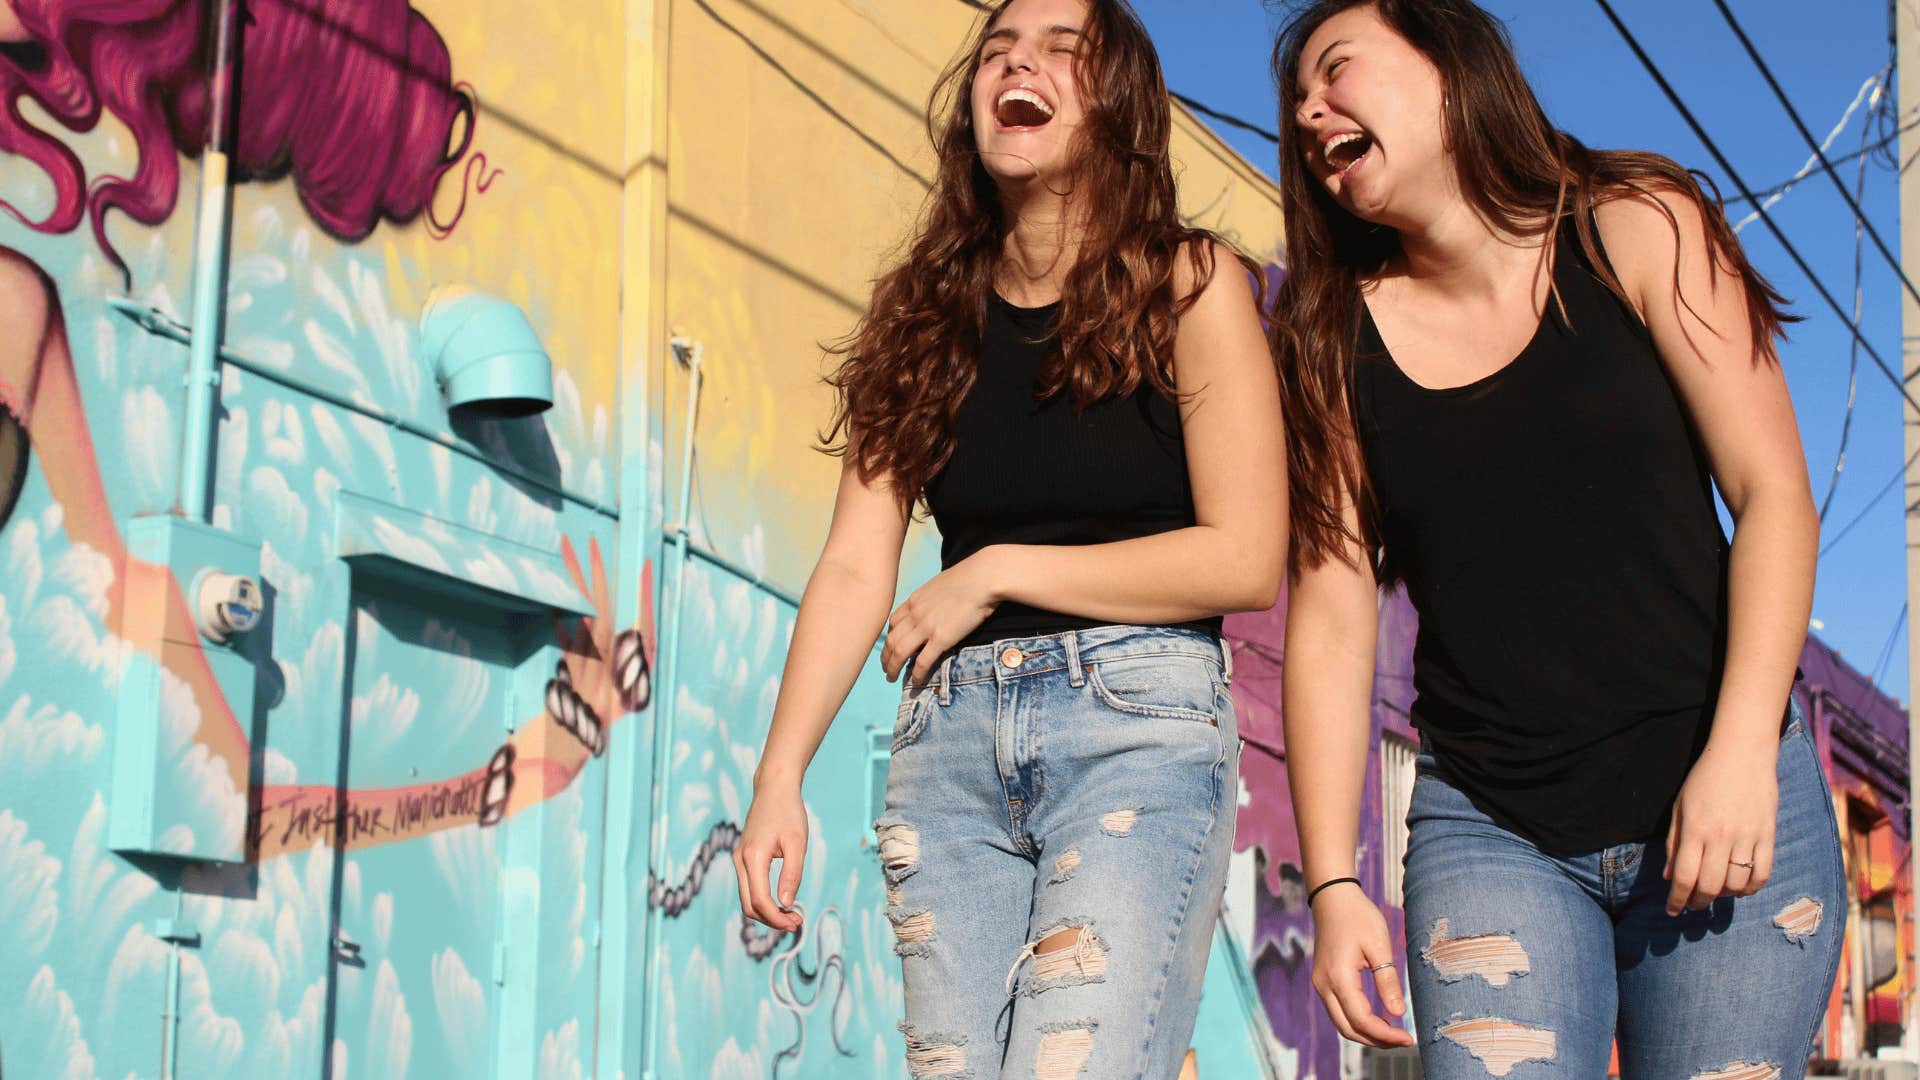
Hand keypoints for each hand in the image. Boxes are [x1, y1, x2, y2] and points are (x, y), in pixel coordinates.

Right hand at [734, 782, 807, 932]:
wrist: (774, 788)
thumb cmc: (789, 812)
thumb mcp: (797, 843)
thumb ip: (792, 874)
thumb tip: (787, 904)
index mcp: (753, 857)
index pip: (760, 901)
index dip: (777, 918)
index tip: (797, 922)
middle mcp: (740, 861)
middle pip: (749, 905)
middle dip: (771, 920)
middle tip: (796, 923)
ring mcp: (739, 859)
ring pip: (747, 898)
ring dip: (767, 912)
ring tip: (791, 915)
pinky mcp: (742, 857)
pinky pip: (748, 887)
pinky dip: (762, 900)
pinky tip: (781, 900)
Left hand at [881, 551, 1001, 684]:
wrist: (983, 578)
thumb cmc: (970, 577)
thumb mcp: (941, 584)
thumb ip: (933, 598)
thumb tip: (937, 605)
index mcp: (915, 600)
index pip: (893, 622)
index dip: (889, 637)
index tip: (890, 647)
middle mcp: (915, 614)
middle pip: (891, 640)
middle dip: (885, 657)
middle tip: (885, 668)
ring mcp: (926, 627)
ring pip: (899, 653)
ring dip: (893, 668)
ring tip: (891, 678)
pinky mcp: (941, 638)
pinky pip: (922, 661)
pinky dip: (916, 673)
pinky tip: (916, 681)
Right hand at [1309, 884, 1413, 1047]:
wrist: (1333, 898)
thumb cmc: (1358, 917)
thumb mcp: (1379, 946)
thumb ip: (1388, 981)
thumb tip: (1398, 1013)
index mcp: (1338, 977)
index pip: (1362, 1019)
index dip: (1386, 1034)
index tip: (1409, 1037)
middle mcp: (1324, 985)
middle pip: (1348, 1029)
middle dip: (1376, 1040)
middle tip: (1403, 1041)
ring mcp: (1321, 984)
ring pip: (1341, 1023)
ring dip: (1366, 1034)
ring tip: (1393, 1033)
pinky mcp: (1323, 981)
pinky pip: (1339, 1011)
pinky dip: (1357, 1022)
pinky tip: (1378, 1019)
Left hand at [1665, 738, 1777, 915]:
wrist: (1742, 754)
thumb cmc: (1704, 779)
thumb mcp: (1680, 807)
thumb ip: (1675, 843)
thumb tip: (1669, 877)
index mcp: (1695, 829)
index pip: (1685, 877)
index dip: (1678, 899)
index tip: (1673, 911)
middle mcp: (1721, 837)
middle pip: (1710, 886)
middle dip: (1699, 902)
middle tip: (1694, 905)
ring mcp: (1748, 837)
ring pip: (1737, 884)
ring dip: (1724, 895)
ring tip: (1715, 892)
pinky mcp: (1768, 835)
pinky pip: (1763, 873)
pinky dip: (1751, 887)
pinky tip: (1741, 887)